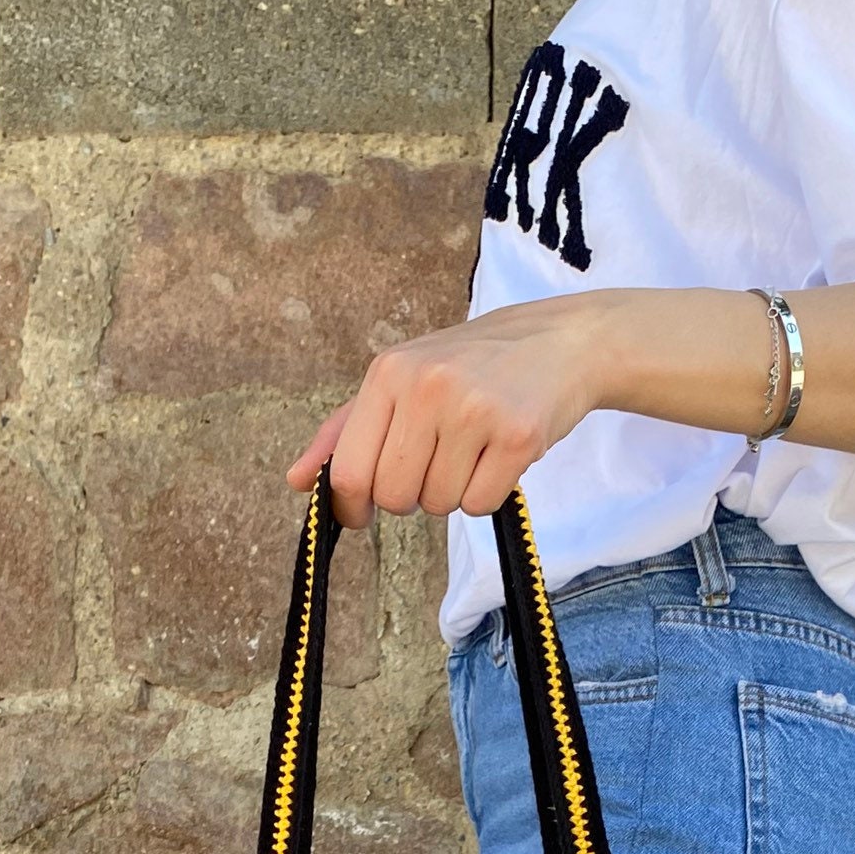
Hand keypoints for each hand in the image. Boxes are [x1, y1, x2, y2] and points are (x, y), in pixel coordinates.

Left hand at [287, 300, 609, 526]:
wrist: (559, 341)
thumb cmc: (469, 367)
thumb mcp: (400, 380)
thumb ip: (344, 432)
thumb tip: (296, 480)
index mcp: (388, 373)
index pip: (349, 471)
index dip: (351, 505)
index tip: (361, 511)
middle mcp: (428, 386)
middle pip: (394, 497)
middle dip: (410, 496)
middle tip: (434, 463)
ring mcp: (475, 409)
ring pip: (439, 505)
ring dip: (452, 493)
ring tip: (471, 449)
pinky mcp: (518, 435)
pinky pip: (480, 504)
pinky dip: (488, 494)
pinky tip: (497, 455)